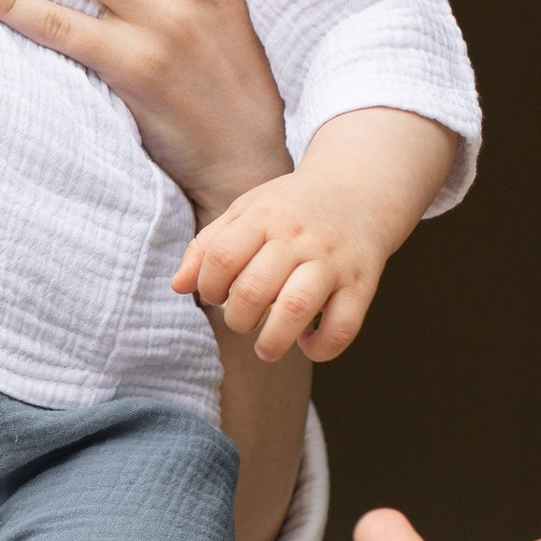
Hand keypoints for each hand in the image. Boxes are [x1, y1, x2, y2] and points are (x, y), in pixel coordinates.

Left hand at [174, 106, 456, 361]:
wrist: (359, 190)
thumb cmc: (291, 208)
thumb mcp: (246, 210)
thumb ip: (209, 245)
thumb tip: (177, 286)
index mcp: (264, 217)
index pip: (221, 258)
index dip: (209, 287)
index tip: (216, 295)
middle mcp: (299, 238)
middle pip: (253, 289)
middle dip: (237, 319)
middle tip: (241, 320)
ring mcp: (332, 261)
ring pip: (296, 307)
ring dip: (273, 340)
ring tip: (265, 349)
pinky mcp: (362, 283)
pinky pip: (342, 326)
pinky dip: (321, 347)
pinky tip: (308, 343)